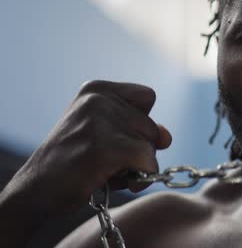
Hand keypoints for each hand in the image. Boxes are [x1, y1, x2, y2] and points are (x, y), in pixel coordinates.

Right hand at [7, 81, 171, 216]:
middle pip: (151, 125)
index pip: (147, 96)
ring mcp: (100, 122)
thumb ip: (139, 129)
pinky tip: (112, 181)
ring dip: (136, 166)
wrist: (36, 190)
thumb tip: (166, 137)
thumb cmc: (74, 163)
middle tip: (104, 161)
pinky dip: (140, 177)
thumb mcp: (107, 135)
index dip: (139, 122)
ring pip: (151, 146)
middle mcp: (98, 99)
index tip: (114, 136)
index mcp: (97, 89)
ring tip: (104, 170)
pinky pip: (147, 162)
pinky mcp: (105, 148)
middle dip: (137, 148)